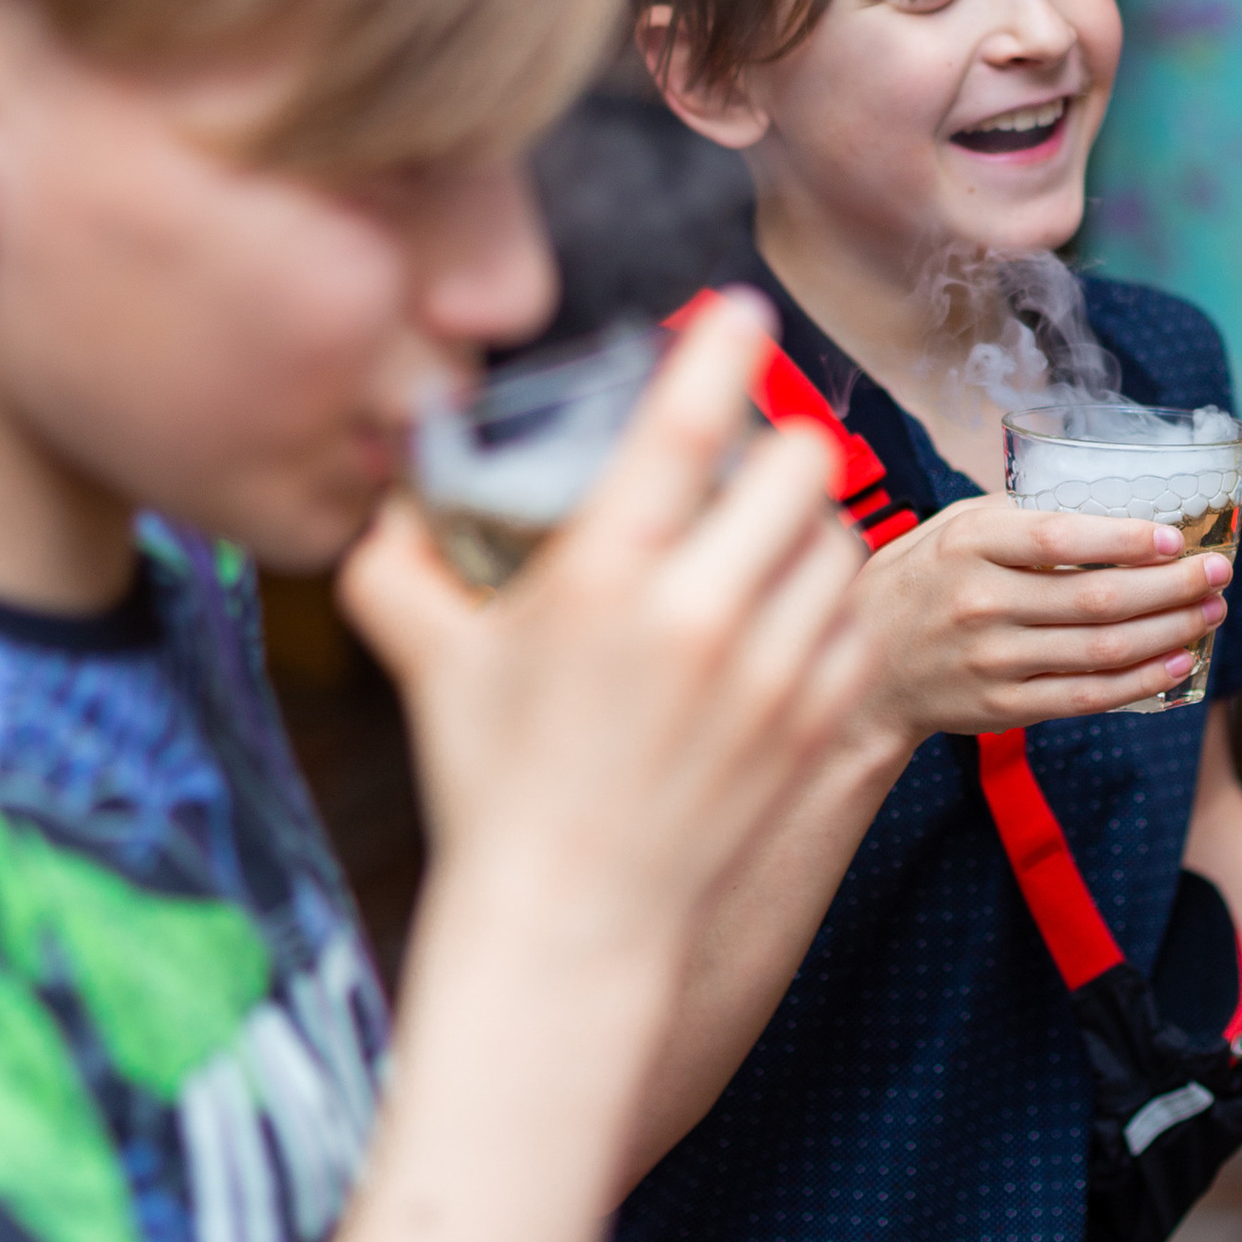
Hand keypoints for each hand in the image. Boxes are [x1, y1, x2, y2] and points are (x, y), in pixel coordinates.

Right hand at [343, 296, 869, 1002]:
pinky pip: (854, 616)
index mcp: (604, 580)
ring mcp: (772, 671)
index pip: (683, 425)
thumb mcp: (431, 665)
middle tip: (739, 471)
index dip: (720, 349)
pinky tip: (779, 623)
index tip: (741, 315)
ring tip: (755, 554)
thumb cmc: (495, 789)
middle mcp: (701, 615)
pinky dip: (827, 605)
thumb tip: (386, 501)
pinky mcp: (819, 720)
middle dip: (774, 450)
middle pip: (799, 462)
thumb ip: (396, 567)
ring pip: (837, 536)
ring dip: (803, 528)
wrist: (573, 925)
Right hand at [854, 495, 1232, 742]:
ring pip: (1102, 649)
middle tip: (1218, 571)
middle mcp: (981, 602)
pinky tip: (1179, 662)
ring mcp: (993, 660)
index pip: (1060, 539)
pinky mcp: (1003, 708)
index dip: (1125, 539)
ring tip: (1211, 612)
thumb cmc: (917, 582)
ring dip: (1171, 631)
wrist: (863, 671)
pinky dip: (1141, 681)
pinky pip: (1087, 696)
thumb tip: (1100, 493)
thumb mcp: (951, 527)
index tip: (1175, 536)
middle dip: (1173, 585)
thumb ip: (1015, 512)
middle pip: (1097, 598)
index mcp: (969, 544)